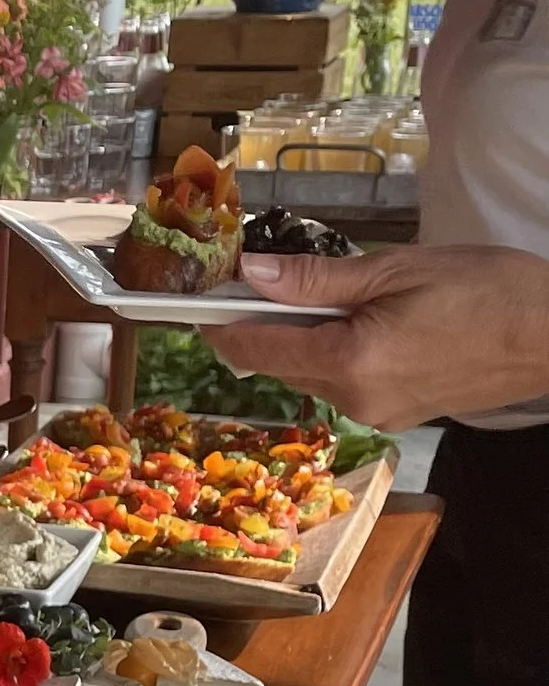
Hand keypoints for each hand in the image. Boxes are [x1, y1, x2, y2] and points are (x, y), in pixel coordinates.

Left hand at [203, 247, 548, 429]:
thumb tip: (253, 273)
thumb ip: (316, 280)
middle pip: (282, 364)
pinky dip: (343, 353)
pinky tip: (373, 323)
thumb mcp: (395, 270)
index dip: (221, 326)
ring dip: (310, 339)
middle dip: (270, 325)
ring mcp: (379, 415)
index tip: (198, 304)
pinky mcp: (399, 416)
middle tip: (274, 281)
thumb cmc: (487, 290)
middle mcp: (356, 399)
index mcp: (351, 361)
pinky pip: (348, 383)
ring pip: (314, 374)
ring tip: (345, 298)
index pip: (257, 350)